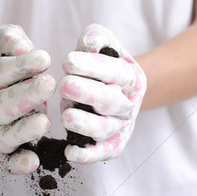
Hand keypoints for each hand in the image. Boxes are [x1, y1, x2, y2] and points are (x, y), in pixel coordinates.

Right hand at [0, 25, 55, 173]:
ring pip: (1, 138)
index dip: (16, 68)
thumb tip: (23, 48)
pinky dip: (17, 165)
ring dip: (23, 131)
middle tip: (49, 84)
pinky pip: (5, 162)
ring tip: (45, 121)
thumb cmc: (0, 61)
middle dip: (23, 97)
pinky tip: (34, 162)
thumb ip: (9, 41)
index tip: (44, 58)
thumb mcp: (0, 43)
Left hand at [59, 24, 146, 163]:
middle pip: (110, 101)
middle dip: (87, 93)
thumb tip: (89, 44)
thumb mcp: (104, 45)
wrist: (120, 93)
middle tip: (65, 85)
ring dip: (86, 124)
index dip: (92, 66)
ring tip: (66, 116)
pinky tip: (69, 153)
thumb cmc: (104, 66)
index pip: (114, 71)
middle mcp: (128, 104)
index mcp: (131, 77)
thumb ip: (97, 39)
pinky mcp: (111, 147)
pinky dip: (86, 156)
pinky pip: (100, 153)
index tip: (67, 61)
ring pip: (104, 129)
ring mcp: (120, 127)